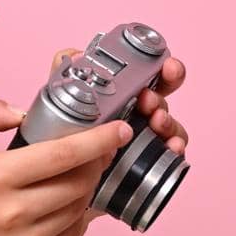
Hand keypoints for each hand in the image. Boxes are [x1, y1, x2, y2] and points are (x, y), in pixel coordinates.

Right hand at [0, 89, 135, 235]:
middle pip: (77, 183)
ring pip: (76, 209)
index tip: (120, 129)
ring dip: (84, 189)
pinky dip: (74, 217)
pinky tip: (66, 203)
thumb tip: (21, 111)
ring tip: (78, 174)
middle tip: (97, 150)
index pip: (62, 154)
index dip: (98, 140)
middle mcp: (12, 213)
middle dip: (95, 163)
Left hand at [44, 48, 189, 225]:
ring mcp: (143, 136)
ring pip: (168, 123)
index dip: (162, 67)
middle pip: (161, 96)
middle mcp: (135, 112)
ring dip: (168, 119)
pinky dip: (176, 147)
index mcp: (119, 94)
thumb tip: (72, 55)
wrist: (60, 180)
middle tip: (148, 100)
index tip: (166, 66)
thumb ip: (64, 74)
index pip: (147, 75)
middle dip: (163, 93)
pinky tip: (173, 148)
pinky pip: (169, 152)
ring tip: (157, 122)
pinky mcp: (147, 160)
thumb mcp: (60, 102)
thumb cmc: (64, 137)